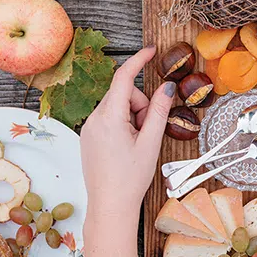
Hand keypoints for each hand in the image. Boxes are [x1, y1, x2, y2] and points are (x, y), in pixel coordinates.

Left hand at [80, 48, 174, 256]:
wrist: (110, 205)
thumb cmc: (131, 178)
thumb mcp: (151, 142)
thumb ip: (159, 111)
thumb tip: (167, 87)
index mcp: (109, 118)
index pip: (123, 78)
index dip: (138, 60)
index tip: (151, 51)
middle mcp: (94, 119)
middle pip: (123, 94)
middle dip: (140, 104)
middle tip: (148, 130)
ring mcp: (89, 128)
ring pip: (117, 106)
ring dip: (132, 116)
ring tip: (138, 142)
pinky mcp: (89, 137)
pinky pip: (109, 118)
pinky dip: (123, 124)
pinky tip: (128, 146)